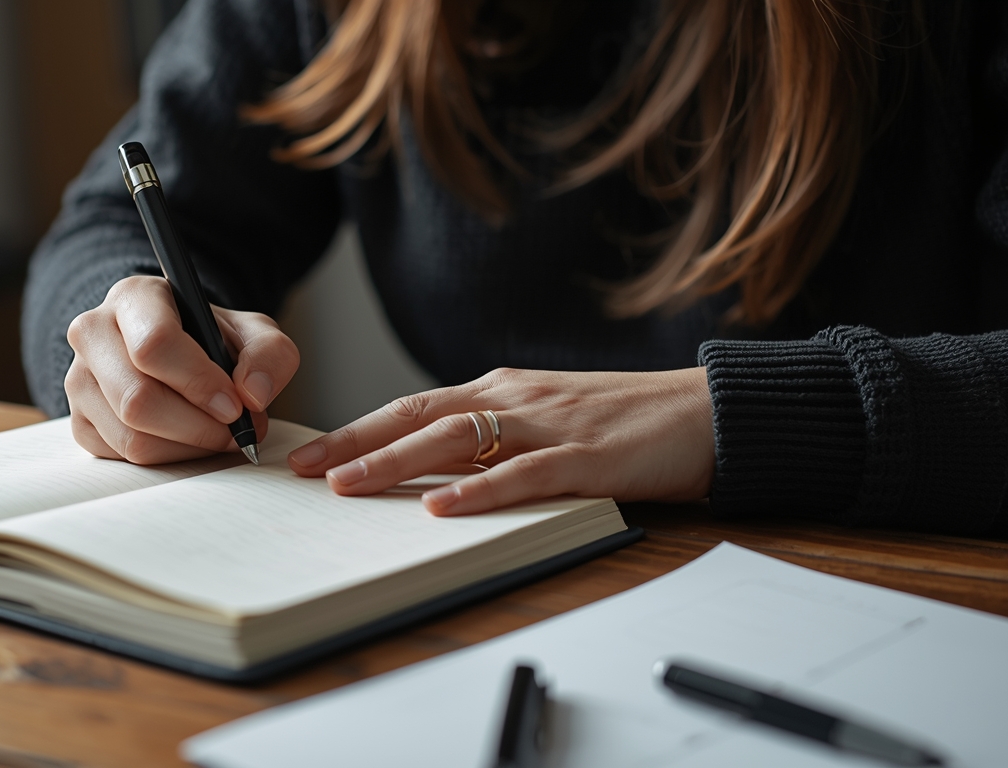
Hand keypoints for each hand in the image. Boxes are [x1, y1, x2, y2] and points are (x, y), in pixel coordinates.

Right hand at [64, 275, 299, 462]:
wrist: (177, 351)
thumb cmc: (210, 339)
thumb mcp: (253, 333)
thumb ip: (270, 354)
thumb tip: (252, 395)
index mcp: (135, 297)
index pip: (154, 344)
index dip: (199, 383)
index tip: (234, 406)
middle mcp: (93, 332)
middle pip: (138, 399)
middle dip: (198, 427)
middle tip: (234, 431)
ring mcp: (79, 379)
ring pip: (131, 436)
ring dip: (187, 447)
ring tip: (217, 434)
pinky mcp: (80, 420)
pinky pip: (122, 457)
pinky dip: (167, 458)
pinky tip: (187, 440)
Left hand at [287, 367, 713, 514]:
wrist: (704, 412)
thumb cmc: (623, 422)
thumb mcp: (545, 421)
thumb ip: (494, 440)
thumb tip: (432, 471)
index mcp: (502, 390)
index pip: (415, 407)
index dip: (359, 429)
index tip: (311, 452)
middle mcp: (515, 398)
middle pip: (419, 415)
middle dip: (356, 442)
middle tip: (303, 468)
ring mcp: (549, 424)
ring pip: (458, 437)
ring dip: (397, 461)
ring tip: (349, 486)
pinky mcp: (586, 456)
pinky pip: (524, 473)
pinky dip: (480, 490)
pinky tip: (444, 506)